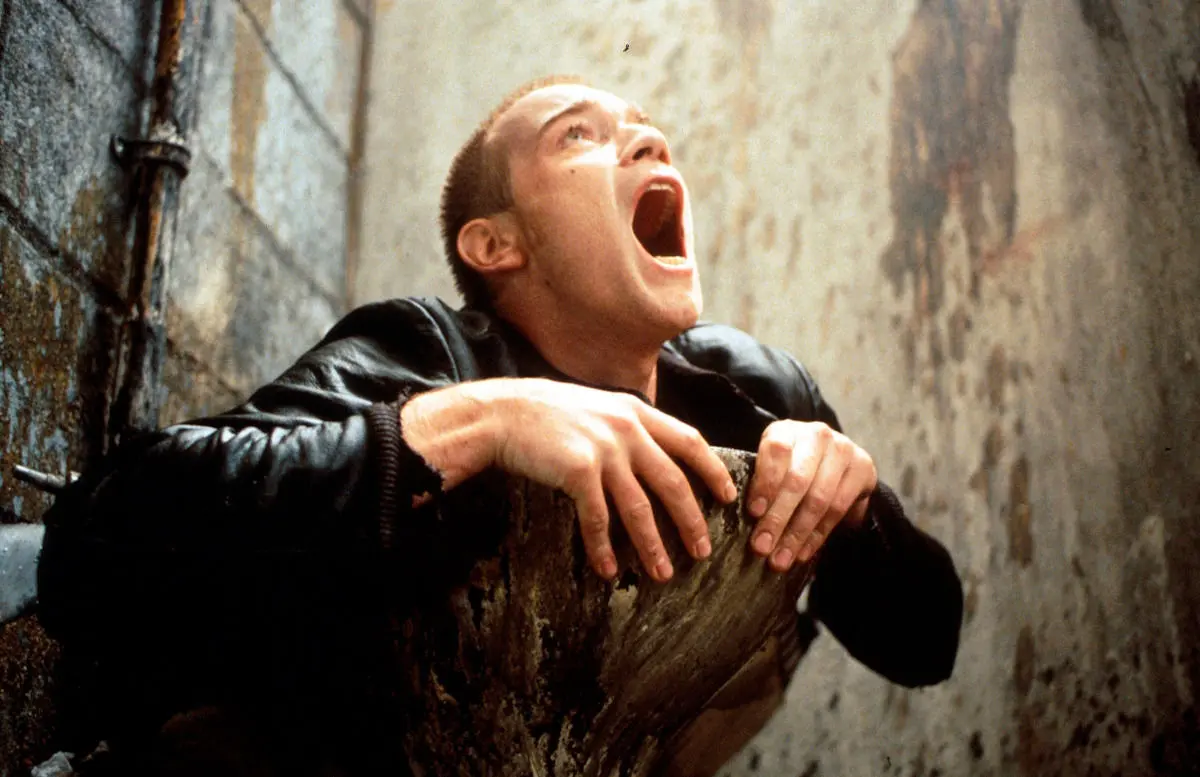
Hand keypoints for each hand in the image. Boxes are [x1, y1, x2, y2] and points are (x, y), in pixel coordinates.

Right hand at [402, 378, 736, 582]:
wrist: (502, 413)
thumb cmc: (548, 414)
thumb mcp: (598, 408)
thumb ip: (628, 426)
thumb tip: (656, 454)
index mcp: (636, 412)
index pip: (689, 441)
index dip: (712, 470)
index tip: (729, 496)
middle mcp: (626, 429)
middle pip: (673, 481)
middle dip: (691, 520)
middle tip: (703, 551)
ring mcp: (603, 449)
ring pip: (640, 506)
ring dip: (653, 544)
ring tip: (663, 573)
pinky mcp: (578, 470)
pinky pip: (598, 517)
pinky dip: (603, 547)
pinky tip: (608, 569)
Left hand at [746, 420, 876, 571]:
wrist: (834, 460)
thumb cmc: (791, 466)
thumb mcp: (772, 467)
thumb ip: (761, 485)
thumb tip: (745, 519)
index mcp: (786, 430)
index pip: (776, 452)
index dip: (765, 483)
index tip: (754, 512)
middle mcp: (816, 435)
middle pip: (798, 480)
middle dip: (778, 518)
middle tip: (761, 547)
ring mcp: (843, 449)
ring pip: (819, 499)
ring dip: (797, 534)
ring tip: (780, 559)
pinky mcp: (863, 467)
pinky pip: (839, 509)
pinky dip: (818, 535)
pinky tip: (803, 553)